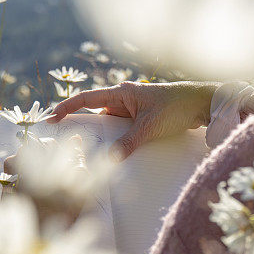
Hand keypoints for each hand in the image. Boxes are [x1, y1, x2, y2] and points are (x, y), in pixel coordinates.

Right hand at [50, 80, 219, 160]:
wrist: (203, 104)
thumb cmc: (177, 107)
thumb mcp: (150, 127)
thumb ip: (129, 143)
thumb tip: (109, 160)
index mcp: (122, 93)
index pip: (86, 99)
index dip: (66, 107)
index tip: (50, 118)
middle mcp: (124, 100)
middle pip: (94, 113)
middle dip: (78, 125)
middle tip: (60, 139)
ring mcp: (133, 110)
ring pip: (108, 124)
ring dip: (99, 136)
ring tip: (83, 151)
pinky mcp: (142, 120)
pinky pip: (122, 131)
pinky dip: (115, 141)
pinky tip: (111, 154)